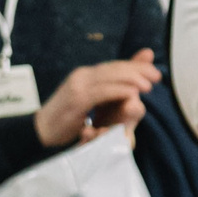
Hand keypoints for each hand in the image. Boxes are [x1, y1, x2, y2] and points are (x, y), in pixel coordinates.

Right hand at [33, 49, 161, 147]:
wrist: (40, 131)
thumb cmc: (65, 119)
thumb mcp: (90, 103)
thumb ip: (106, 92)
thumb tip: (127, 87)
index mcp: (85, 75)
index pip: (114, 66)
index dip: (135, 66)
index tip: (154, 69)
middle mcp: (82, 76)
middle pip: (114, 68)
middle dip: (138, 70)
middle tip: (157, 75)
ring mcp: (78, 86)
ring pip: (109, 77)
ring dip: (132, 79)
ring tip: (149, 84)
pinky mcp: (76, 100)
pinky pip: (101, 92)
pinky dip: (118, 91)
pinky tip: (132, 93)